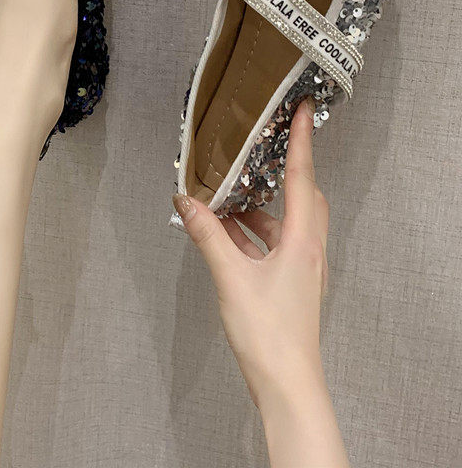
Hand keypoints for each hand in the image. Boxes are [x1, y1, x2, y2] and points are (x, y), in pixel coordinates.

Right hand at [174, 99, 349, 467]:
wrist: (286, 384)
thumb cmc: (266, 333)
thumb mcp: (230, 278)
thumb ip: (207, 235)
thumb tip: (186, 202)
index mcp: (301, 242)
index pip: (301, 178)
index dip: (302, 141)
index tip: (305, 110)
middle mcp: (308, 249)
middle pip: (302, 196)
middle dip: (284, 170)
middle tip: (264, 149)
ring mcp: (302, 267)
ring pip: (285, 222)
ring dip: (259, 207)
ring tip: (227, 195)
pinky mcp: (292, 283)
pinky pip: (274, 243)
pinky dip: (253, 232)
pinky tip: (226, 233)